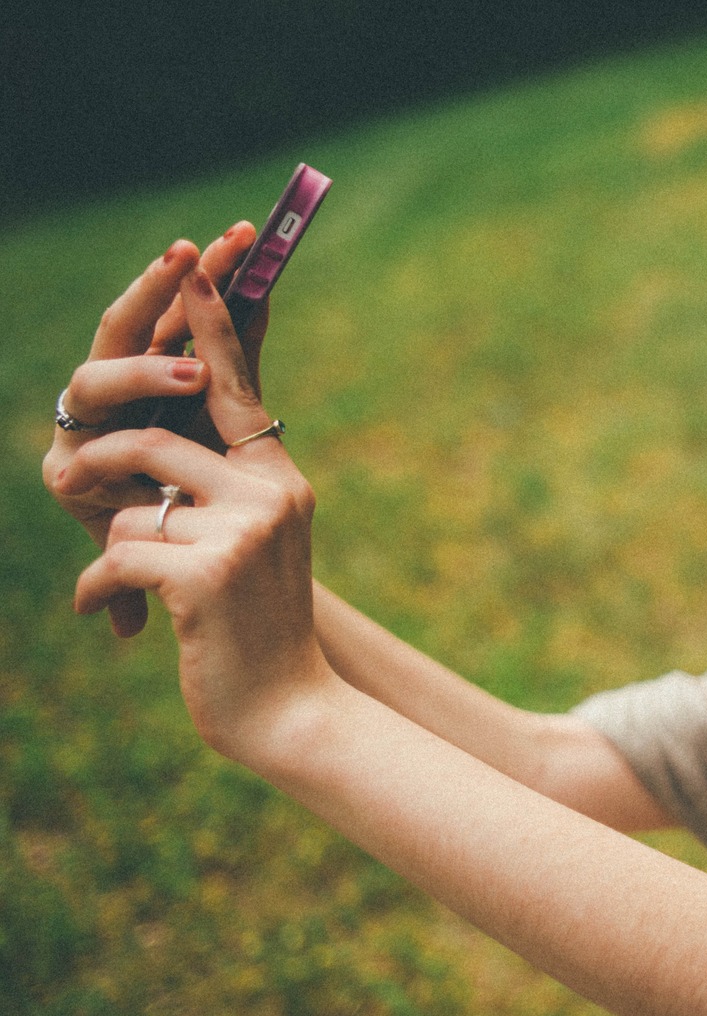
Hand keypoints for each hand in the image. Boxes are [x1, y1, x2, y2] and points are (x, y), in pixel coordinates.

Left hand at [54, 266, 327, 757]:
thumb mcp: (248, 548)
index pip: (233, 388)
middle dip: (103, 469)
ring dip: (112, 550)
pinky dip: (96, 592)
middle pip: (157, 441)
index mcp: (277, 479)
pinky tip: (112, 623)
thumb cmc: (257, 628)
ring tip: (122, 592)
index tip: (191, 266)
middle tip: (69, 486)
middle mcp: (269, 493)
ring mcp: (241, 532)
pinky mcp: (204, 574)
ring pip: (129, 504)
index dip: (205, 328)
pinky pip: (115, 555)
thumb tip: (159, 449)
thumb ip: (216, 490)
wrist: (289, 710)